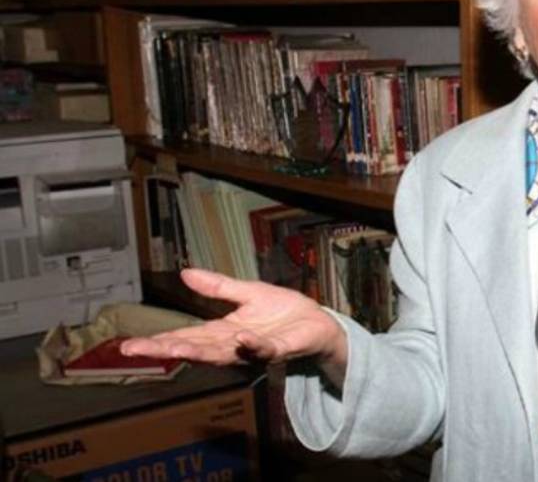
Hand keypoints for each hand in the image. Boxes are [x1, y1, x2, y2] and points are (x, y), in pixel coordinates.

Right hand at [121, 268, 346, 368]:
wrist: (318, 324)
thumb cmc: (283, 313)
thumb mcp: (246, 293)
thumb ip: (217, 288)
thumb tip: (185, 273)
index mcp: (223, 332)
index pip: (185, 337)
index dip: (158, 341)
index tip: (128, 345)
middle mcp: (234, 345)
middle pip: (195, 349)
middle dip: (167, 349)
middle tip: (137, 350)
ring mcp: (256, 350)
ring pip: (224, 354)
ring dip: (201, 351)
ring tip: (174, 346)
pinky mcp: (281, 349)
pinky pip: (265, 350)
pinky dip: (253, 346)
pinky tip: (240, 340)